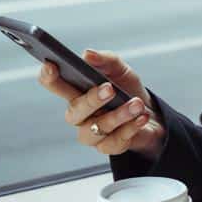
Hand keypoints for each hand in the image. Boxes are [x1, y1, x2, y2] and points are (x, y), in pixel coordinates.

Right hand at [37, 51, 164, 157]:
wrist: (152, 115)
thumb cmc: (128, 91)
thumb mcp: (121, 70)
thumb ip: (106, 60)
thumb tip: (87, 54)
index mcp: (76, 92)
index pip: (55, 85)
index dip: (48, 77)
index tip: (51, 66)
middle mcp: (80, 114)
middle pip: (75, 110)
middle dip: (92, 99)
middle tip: (109, 88)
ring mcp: (92, 133)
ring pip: (97, 128)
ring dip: (119, 115)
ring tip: (137, 104)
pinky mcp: (108, 147)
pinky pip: (115, 141)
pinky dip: (131, 128)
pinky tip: (142, 118)